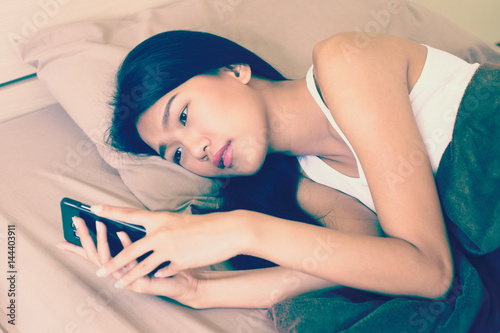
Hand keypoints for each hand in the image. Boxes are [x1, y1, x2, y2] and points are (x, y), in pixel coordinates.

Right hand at [57, 217, 207, 306]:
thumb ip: (134, 237)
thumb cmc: (166, 264)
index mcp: (119, 263)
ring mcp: (128, 280)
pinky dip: (125, 247)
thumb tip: (121, 219)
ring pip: (108, 260)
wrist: (185, 283)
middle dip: (84, 236)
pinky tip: (122, 233)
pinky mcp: (140, 284)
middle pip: (95, 254)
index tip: (67, 228)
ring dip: (102, 240)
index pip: (94, 252)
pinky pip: (129, 264)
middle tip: (76, 220)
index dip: (80, 242)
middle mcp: (120, 272)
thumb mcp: (147, 247)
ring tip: (99, 223)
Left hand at [89, 205, 248, 289]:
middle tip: (99, 269)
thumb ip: (162, 228)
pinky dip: (159, 275)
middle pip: (130, 250)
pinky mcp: (179, 261)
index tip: (93, 208)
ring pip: (142, 266)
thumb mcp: (179, 221)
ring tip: (117, 284)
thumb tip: (149, 233)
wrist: (227, 231)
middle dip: (113, 262)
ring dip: (128, 277)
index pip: (130, 214)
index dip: (110, 211)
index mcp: (160, 219)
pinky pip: (163, 271)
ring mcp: (169, 249)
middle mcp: (161, 233)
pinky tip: (155, 278)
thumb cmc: (204, 225)